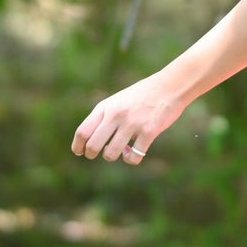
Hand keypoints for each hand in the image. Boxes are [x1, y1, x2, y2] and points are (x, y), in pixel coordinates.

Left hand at [72, 71, 187, 164]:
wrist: (168, 87)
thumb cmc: (141, 96)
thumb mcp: (117, 101)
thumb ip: (104, 117)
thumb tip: (90, 141)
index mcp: (106, 107)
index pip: (83, 131)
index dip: (77, 145)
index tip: (79, 151)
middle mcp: (116, 115)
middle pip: (93, 145)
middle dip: (91, 154)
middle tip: (94, 155)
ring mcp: (132, 124)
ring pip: (111, 154)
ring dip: (112, 156)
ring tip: (118, 150)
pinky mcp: (149, 132)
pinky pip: (133, 157)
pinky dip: (130, 159)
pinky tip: (133, 152)